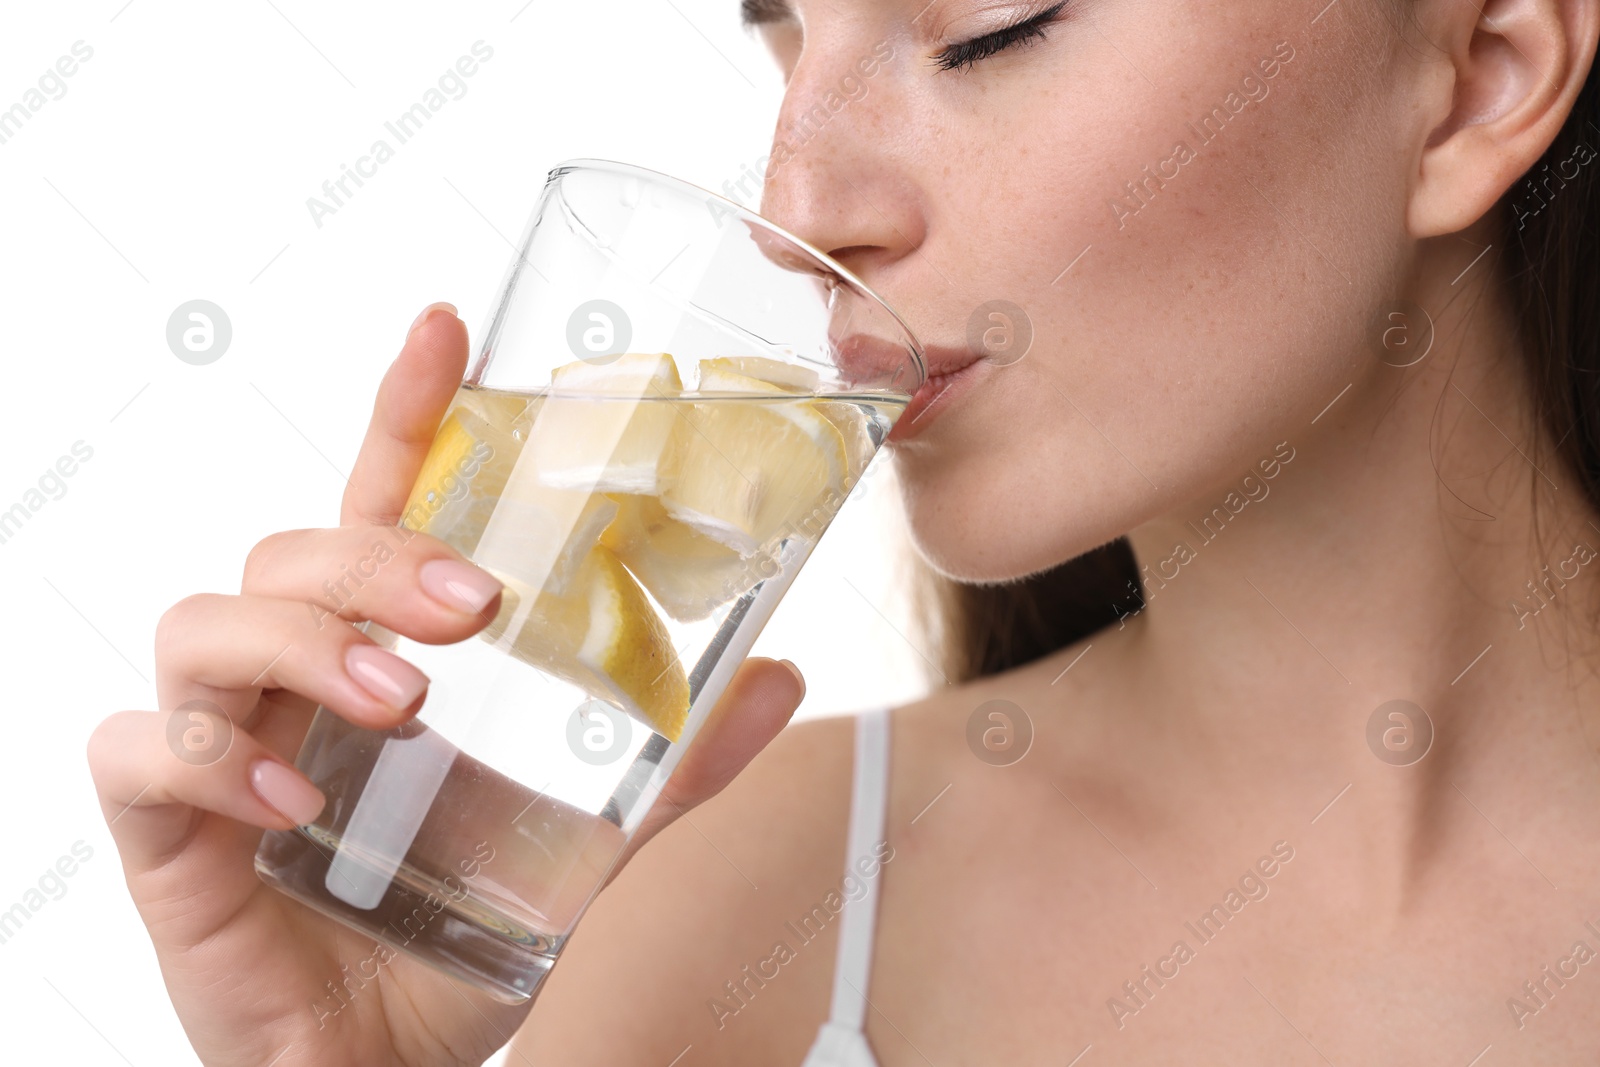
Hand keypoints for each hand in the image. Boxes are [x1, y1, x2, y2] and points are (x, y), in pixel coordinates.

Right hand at [86, 303, 805, 1066]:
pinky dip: (214, 760)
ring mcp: (221, 742)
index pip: (380, 503)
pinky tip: (300, 800)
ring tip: (405, 702)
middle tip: (473, 607)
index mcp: (386, 656)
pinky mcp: (163, 824)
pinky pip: (140, 749)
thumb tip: (783, 677)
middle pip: (296, 550)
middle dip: (378, 558)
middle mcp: (296, 681)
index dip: (405, 412)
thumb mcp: (585, 841)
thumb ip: (672, 766)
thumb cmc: (460, 936)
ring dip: (308, 643)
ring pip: (209, 622)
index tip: (444, 324)